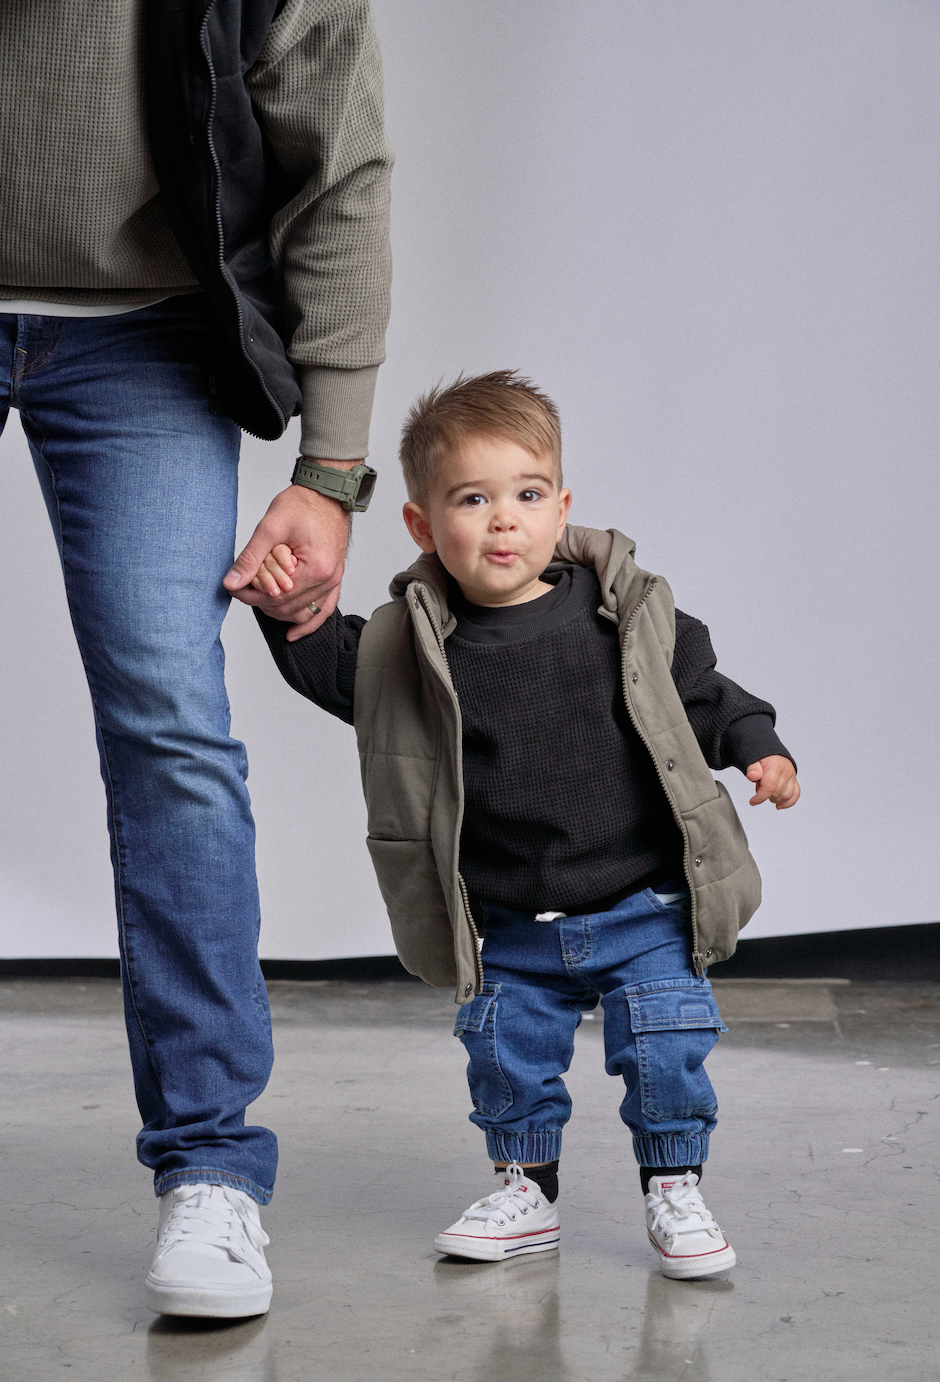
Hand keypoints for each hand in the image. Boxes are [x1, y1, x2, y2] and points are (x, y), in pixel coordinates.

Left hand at [223, 477, 351, 639]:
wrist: (327, 493)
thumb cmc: (303, 504)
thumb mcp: (270, 527)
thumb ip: (250, 558)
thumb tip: (232, 582)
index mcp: (314, 568)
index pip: (275, 597)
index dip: (250, 596)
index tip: (235, 588)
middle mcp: (328, 579)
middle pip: (287, 607)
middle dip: (262, 602)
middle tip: (243, 590)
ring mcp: (334, 581)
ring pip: (302, 612)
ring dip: (279, 611)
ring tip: (260, 600)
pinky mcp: (335, 579)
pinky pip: (324, 609)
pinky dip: (308, 623)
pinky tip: (294, 633)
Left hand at [745, 756, 800, 808]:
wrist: (772, 753)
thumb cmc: (762, 758)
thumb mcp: (753, 761)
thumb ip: (752, 769)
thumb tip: (752, 775)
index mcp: (775, 766)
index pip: (769, 787)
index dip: (760, 797)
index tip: (752, 801)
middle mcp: (786, 771)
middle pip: (777, 793)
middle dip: (765, 795)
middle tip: (759, 787)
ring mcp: (792, 777)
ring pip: (787, 796)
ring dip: (775, 799)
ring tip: (767, 792)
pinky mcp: (795, 781)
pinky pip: (795, 795)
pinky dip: (787, 803)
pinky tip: (779, 806)